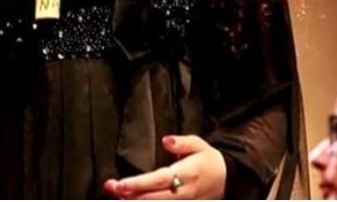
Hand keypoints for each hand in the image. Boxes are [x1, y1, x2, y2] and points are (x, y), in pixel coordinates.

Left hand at [103, 135, 226, 199]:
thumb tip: (165, 140)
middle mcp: (183, 191)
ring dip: (134, 200)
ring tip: (115, 193)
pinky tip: (129, 198)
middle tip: (110, 186)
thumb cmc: (208, 159)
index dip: (139, 183)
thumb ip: (181, 142)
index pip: (159, 180)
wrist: (226, 179)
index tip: (121, 183)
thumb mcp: (199, 144)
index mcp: (187, 173)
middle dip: (129, 194)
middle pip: (152, 197)